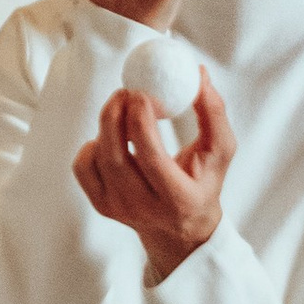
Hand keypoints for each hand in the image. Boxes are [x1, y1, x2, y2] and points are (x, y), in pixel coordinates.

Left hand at [73, 71, 233, 281]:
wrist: (180, 229)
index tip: (142, 93)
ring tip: (125, 110)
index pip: (151, 157)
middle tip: (125, 91)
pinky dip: (92, 144)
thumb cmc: (203, 181)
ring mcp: (119, 209)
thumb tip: (198, 74)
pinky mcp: (101, 205)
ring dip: (107, 126)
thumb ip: (214, 114)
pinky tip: (113, 138)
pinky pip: (83, 166)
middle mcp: (145, 208)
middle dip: (115, 116)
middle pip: (115, 157)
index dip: (141, 120)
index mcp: (180, 199)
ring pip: (97, 158)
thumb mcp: (220, 152)